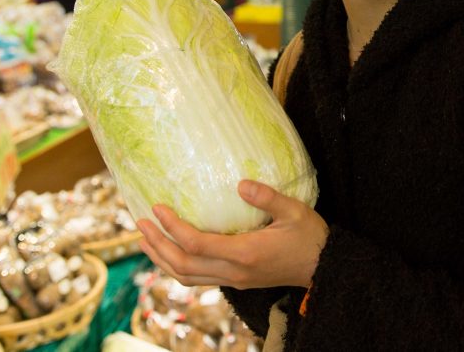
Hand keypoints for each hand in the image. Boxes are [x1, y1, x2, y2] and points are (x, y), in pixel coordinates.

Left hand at [137, 179, 328, 289]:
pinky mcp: (235, 281)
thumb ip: (267, 197)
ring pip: (185, 277)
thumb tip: (240, 183)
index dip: (172, 227)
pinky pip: (197, 279)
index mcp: (245, 253)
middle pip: (182, 265)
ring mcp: (233, 280)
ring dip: (161, 259)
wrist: (323, 269)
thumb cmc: (310, 237)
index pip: (196, 244)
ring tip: (145, 239)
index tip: (157, 207)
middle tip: (139, 222)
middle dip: (157, 244)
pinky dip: (176, 267)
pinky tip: (169, 252)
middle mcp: (234, 271)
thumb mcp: (294, 211)